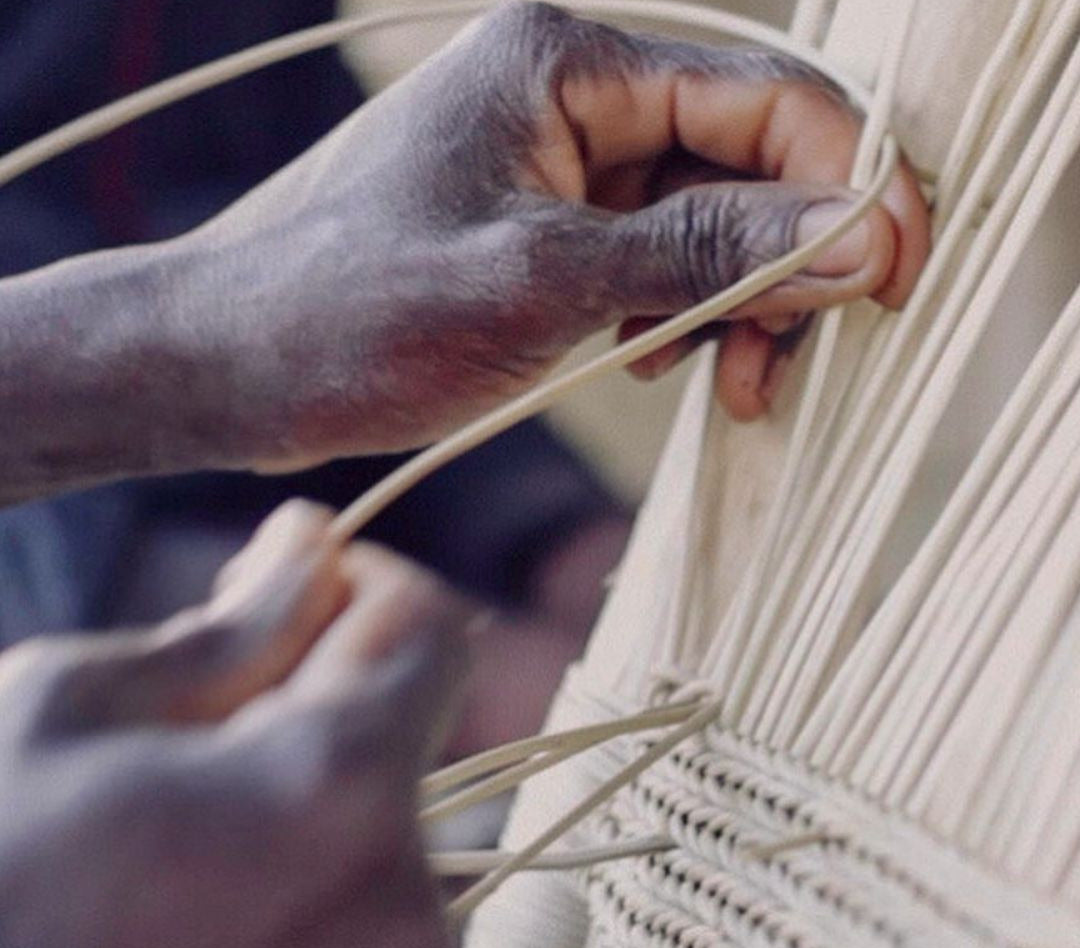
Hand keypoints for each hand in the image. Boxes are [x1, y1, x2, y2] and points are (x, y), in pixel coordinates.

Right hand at [0, 501, 469, 947]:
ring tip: (167, 875)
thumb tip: (309, 546)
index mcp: (338, 790)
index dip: (359, 589)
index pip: (428, 628)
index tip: (291, 596)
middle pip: (396, 749)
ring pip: (377, 854)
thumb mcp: (61, 716)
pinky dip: (297, 931)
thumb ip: (227, 629)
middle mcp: (404, 911)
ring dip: (298, 831)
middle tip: (182, 752)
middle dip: (309, 719)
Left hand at [187, 1, 929, 468]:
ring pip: (705, 223)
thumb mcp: (540, 285)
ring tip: (729, 385)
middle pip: (742, 164)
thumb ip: (700, 256)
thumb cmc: (353, 311)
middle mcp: (570, 97)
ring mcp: (557, 167)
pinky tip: (659, 365)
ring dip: (737, 304)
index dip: (848, 180)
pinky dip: (679, 318)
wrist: (236, 364)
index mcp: (567, 64)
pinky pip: (652, 262)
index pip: (761, 98)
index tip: (896, 274)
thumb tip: (853, 236)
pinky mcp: (543, 229)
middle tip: (782, 366)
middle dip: (786, 265)